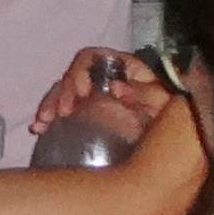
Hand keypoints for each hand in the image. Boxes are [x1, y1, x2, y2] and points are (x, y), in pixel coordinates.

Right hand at [25, 48, 171, 155]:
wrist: (173, 156)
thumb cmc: (173, 125)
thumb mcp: (164, 106)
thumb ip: (144, 93)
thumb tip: (116, 88)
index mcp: (124, 71)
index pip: (94, 58)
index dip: (82, 71)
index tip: (80, 92)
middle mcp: (105, 80)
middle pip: (74, 74)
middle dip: (63, 91)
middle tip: (60, 113)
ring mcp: (93, 99)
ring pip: (63, 91)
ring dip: (50, 104)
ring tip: (43, 122)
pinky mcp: (85, 118)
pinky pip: (60, 110)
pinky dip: (48, 117)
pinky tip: (40, 128)